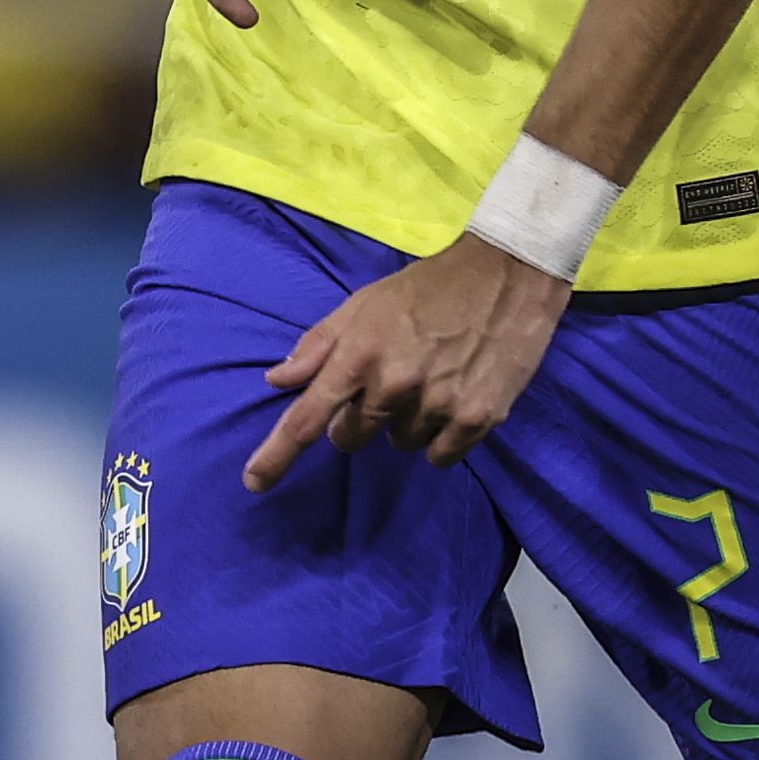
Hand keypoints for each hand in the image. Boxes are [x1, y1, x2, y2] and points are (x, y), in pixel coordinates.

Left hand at [247, 232, 570, 488]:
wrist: (504, 276)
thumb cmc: (424, 289)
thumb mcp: (361, 304)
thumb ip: (317, 345)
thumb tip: (278, 380)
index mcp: (358, 354)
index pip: (307, 417)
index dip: (277, 454)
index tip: (254, 482)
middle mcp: (393, 384)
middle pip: (352, 437)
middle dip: (356, 420)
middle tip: (382, 384)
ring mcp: (438, 404)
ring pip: (399, 445)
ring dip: (404, 423)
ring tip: (426, 381)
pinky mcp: (478, 418)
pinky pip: (440, 456)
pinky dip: (440, 438)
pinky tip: (451, 400)